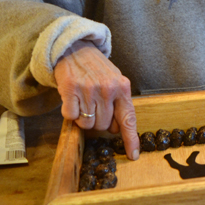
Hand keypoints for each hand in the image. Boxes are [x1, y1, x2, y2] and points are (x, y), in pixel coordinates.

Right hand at [54, 40, 139, 159]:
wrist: (74, 48)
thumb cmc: (96, 69)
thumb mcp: (114, 81)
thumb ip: (119, 103)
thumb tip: (116, 130)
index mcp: (122, 87)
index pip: (128, 119)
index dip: (131, 139)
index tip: (133, 155)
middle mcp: (108, 89)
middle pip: (103, 126)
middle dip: (98, 121)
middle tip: (93, 106)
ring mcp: (89, 89)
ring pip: (87, 125)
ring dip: (83, 118)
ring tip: (83, 101)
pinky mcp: (70, 89)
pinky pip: (71, 117)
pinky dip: (70, 113)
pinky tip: (73, 99)